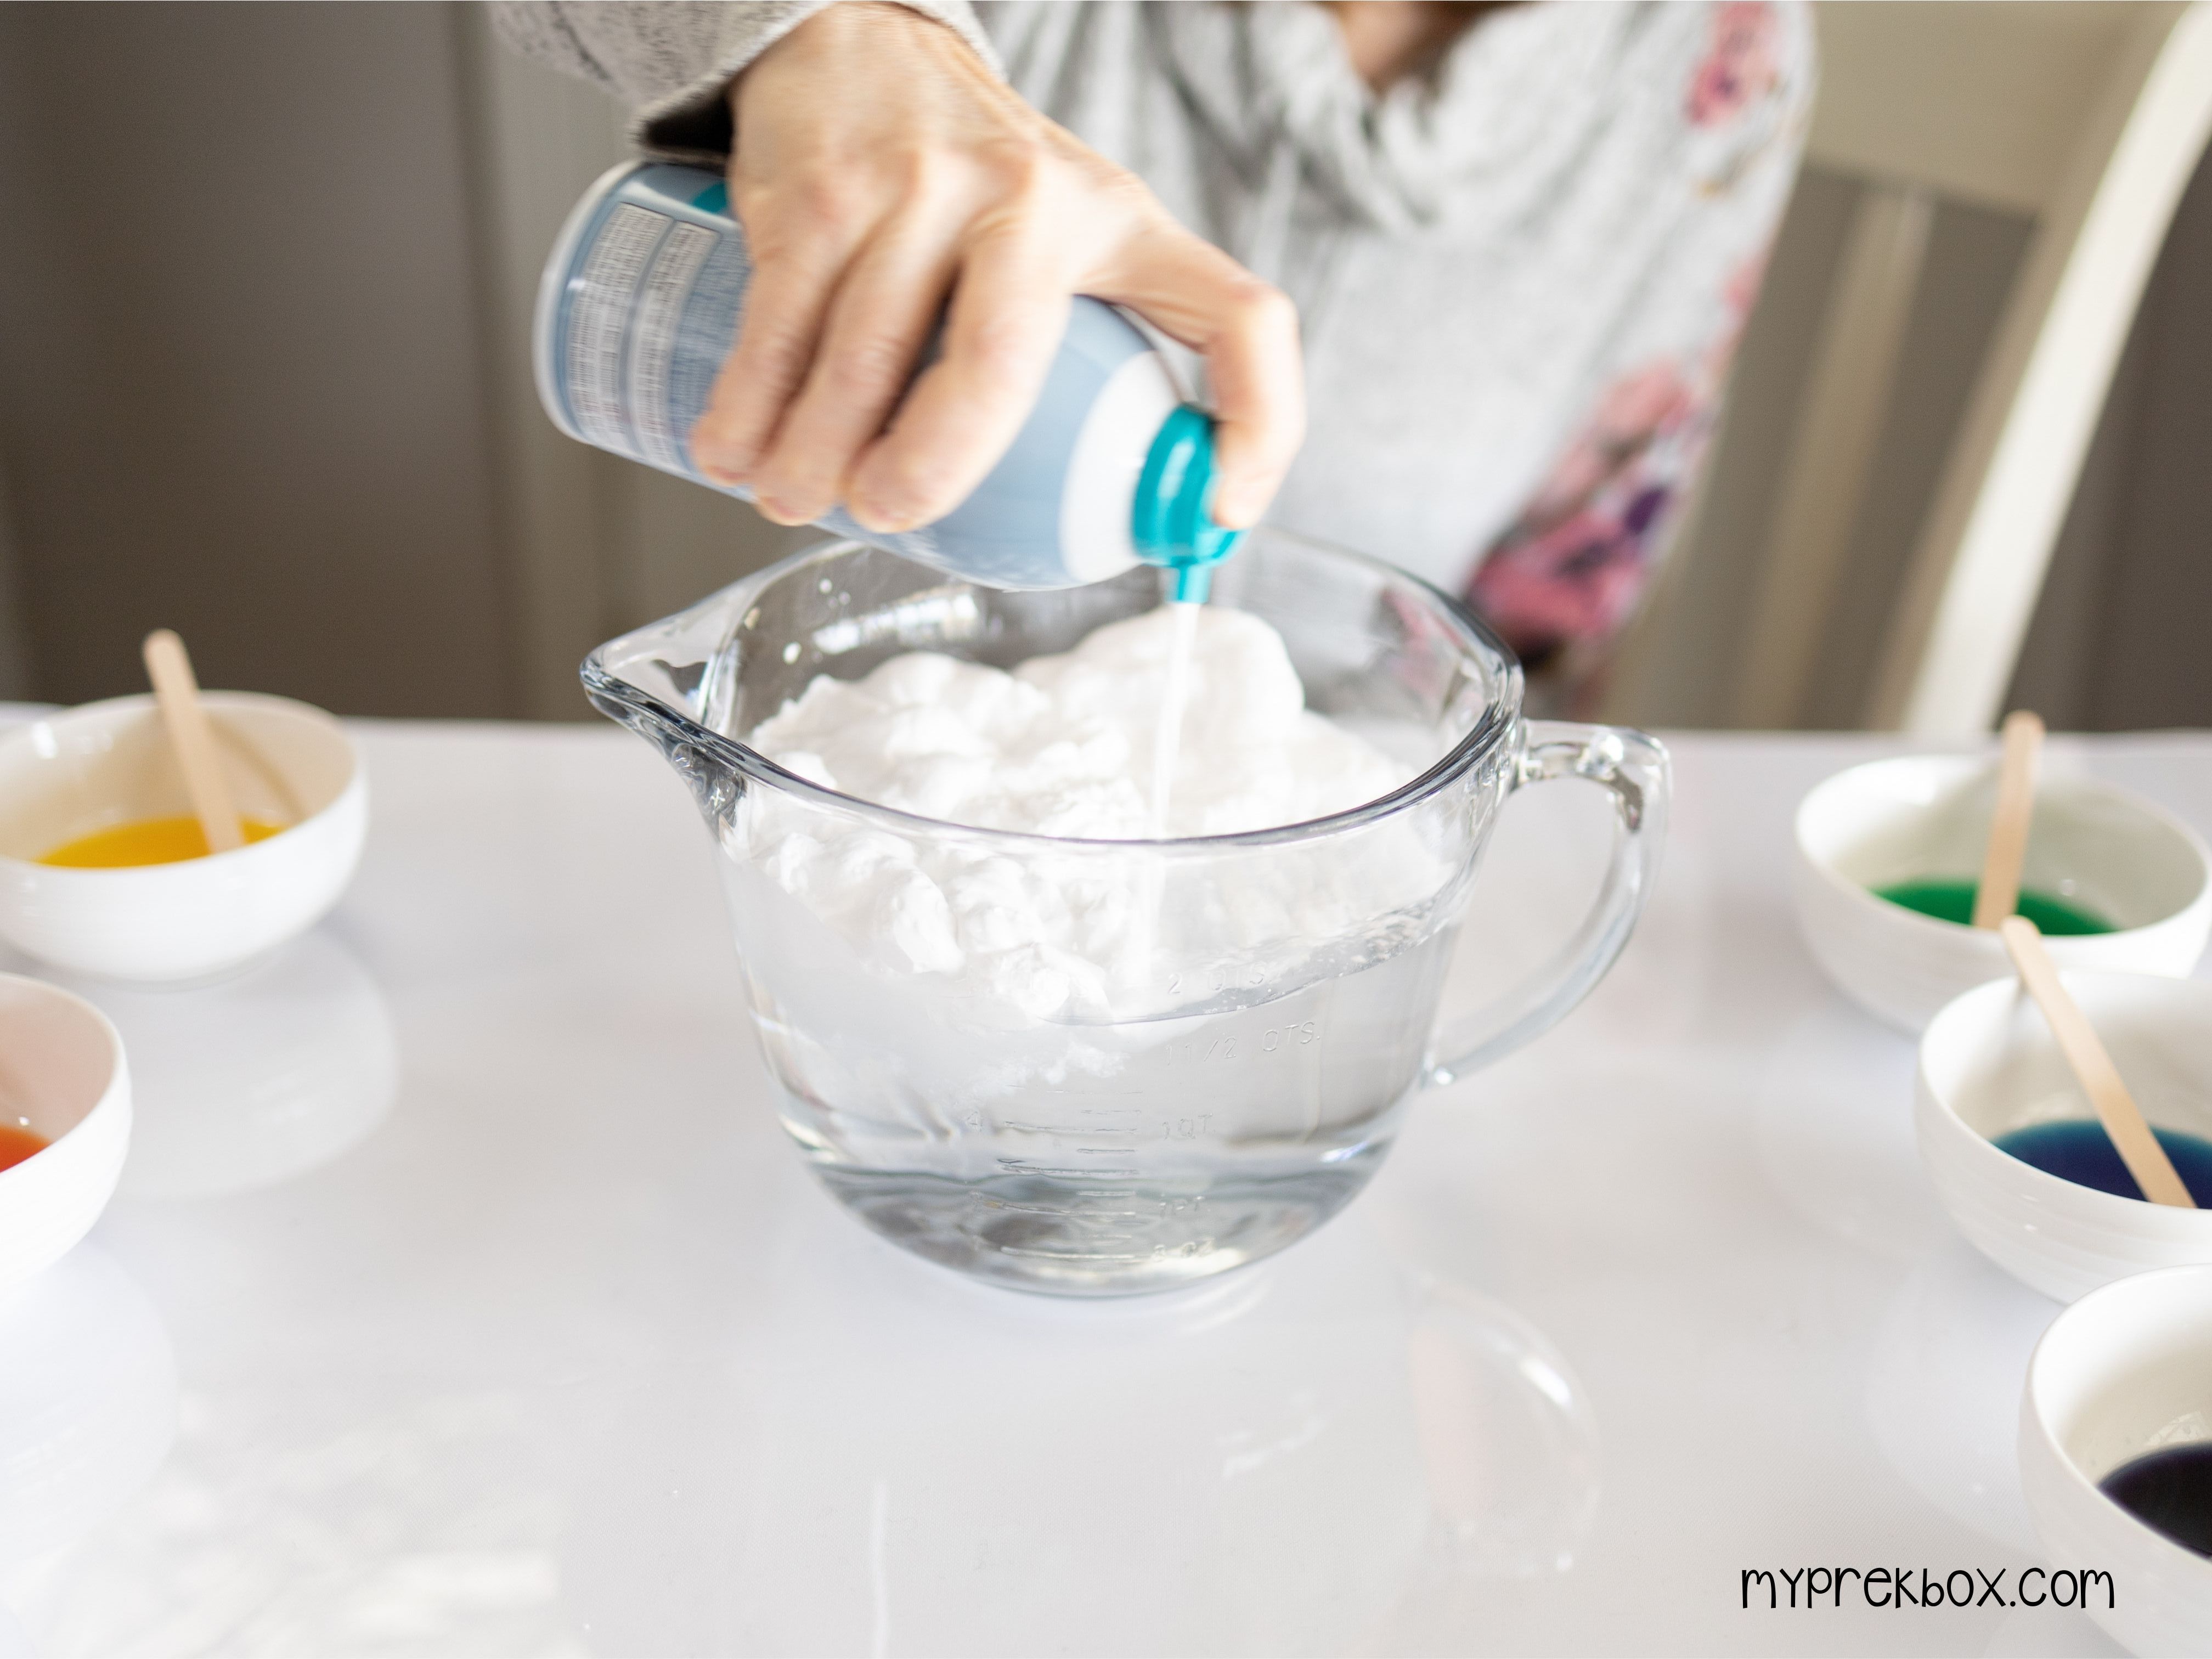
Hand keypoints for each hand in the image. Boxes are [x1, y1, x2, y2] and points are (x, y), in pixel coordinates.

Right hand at [687, 2, 1302, 534]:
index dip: (1260, 420)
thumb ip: (1105, 350)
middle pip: (1002, 361)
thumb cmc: (977, 188)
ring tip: (788, 500)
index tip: (1223, 508)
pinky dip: (747, 405)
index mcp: (1125, 228)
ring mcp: (924, 188)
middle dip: (934, 464)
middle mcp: (1036, 201)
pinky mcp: (826, 189)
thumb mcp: (1076, 240)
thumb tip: (1126, 518)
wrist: (861, 46)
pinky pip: (782, 320)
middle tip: (888, 515)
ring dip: (814, 455)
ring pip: (868, 354)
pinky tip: (728, 451)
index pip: (1237, 316)